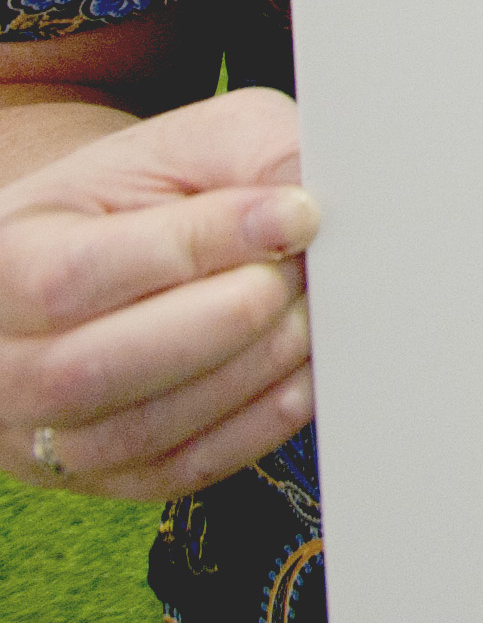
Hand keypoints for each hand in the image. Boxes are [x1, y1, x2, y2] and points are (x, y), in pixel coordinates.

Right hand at [0, 90, 316, 500]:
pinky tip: (304, 370)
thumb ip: (246, 155)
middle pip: (97, 368)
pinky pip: (180, 469)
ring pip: (140, 430)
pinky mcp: (107, 476)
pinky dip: (257, 423)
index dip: (198, 245)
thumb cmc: (141, 195)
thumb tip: (307, 201)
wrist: (105, 253)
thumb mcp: (184, 146)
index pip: (77, 273)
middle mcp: (2, 363)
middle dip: (227, 317)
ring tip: (311, 313)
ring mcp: (42, 434)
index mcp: (1, 263)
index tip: (296, 216)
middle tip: (303, 272)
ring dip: (251, 370)